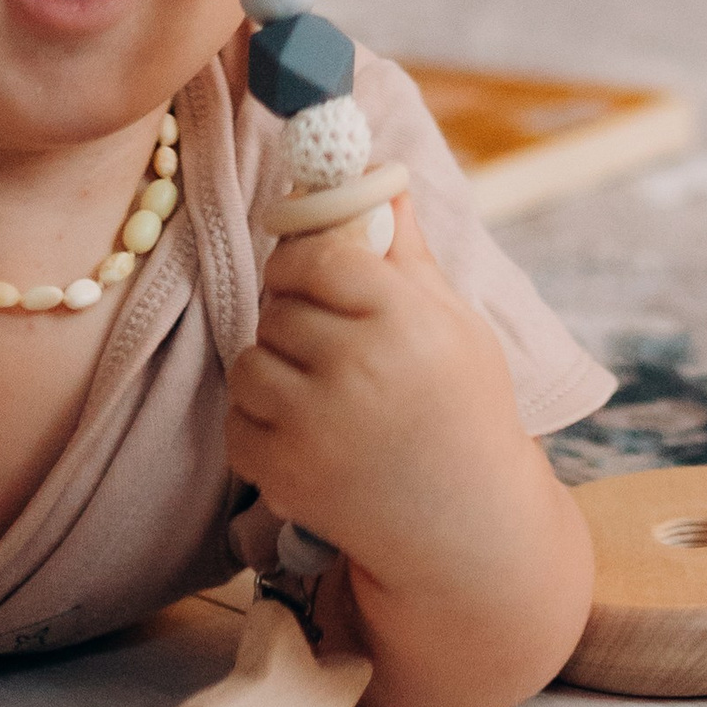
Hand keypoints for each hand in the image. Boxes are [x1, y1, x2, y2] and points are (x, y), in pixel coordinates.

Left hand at [226, 203, 541, 591]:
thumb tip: (376, 179)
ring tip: (311, 383)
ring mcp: (318, 426)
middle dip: (293, 316)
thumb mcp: (457, 324)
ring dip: (270, 366)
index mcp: (405, 319)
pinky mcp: (289, 476)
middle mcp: (358, 368)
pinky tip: (299, 428)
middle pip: (280, 308)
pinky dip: (257, 422)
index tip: (308, 272)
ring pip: (249, 362)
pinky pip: (237, 422)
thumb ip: (407, 253)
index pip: (318, 259)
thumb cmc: (468, 410)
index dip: (302, 260)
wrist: (468, 528)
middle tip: (323, 339)